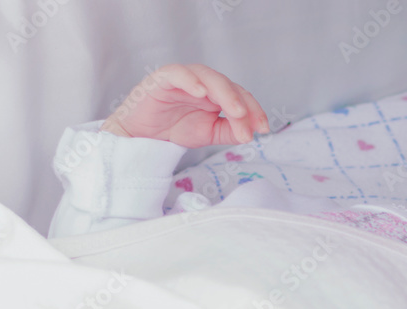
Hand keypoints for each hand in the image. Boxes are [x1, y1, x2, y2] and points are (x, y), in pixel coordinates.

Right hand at [100, 64, 269, 147]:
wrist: (142, 136)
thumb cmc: (176, 128)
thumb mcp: (209, 133)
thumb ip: (229, 131)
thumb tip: (252, 132)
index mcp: (216, 93)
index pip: (241, 96)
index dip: (255, 111)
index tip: (263, 129)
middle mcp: (203, 82)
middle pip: (229, 86)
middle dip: (242, 105)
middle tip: (248, 123)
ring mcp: (184, 78)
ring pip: (208, 77)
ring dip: (224, 93)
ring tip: (235, 111)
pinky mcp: (162, 79)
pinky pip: (178, 74)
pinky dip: (190, 80)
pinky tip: (201, 92)